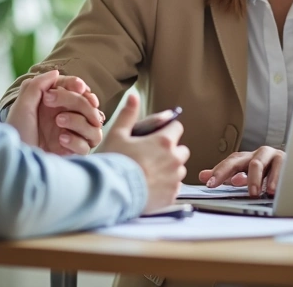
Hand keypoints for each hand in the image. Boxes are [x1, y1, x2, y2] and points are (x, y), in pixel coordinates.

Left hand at [6, 71, 103, 153]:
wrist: (14, 161)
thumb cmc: (16, 132)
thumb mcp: (22, 106)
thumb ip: (38, 85)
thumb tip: (56, 72)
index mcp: (56, 105)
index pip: (77, 90)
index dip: (79, 86)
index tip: (77, 86)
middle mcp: (67, 118)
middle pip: (88, 105)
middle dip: (75, 101)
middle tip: (51, 102)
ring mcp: (72, 136)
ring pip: (94, 125)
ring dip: (78, 120)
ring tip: (58, 122)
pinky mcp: (74, 153)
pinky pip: (87, 146)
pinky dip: (76, 140)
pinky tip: (60, 140)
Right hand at [96, 94, 189, 212]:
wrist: (111, 193)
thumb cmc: (114, 162)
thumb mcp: (117, 134)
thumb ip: (128, 115)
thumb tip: (134, 96)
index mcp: (164, 141)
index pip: (177, 128)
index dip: (167, 130)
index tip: (156, 136)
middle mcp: (174, 159)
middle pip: (181, 150)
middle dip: (171, 151)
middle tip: (151, 156)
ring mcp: (174, 179)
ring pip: (179, 170)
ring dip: (169, 169)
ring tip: (149, 173)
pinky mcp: (171, 196)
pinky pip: (174, 187)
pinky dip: (166, 186)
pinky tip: (150, 186)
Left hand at [198, 147, 284, 197]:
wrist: (291, 168)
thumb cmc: (264, 173)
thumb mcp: (243, 174)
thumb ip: (224, 176)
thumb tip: (202, 176)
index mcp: (246, 158)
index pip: (229, 163)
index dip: (219, 172)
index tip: (209, 183)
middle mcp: (258, 154)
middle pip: (243, 161)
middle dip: (236, 175)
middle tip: (232, 186)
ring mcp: (273, 156)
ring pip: (260, 163)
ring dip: (256, 178)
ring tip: (254, 192)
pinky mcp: (287, 161)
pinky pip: (281, 167)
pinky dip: (275, 179)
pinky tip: (272, 189)